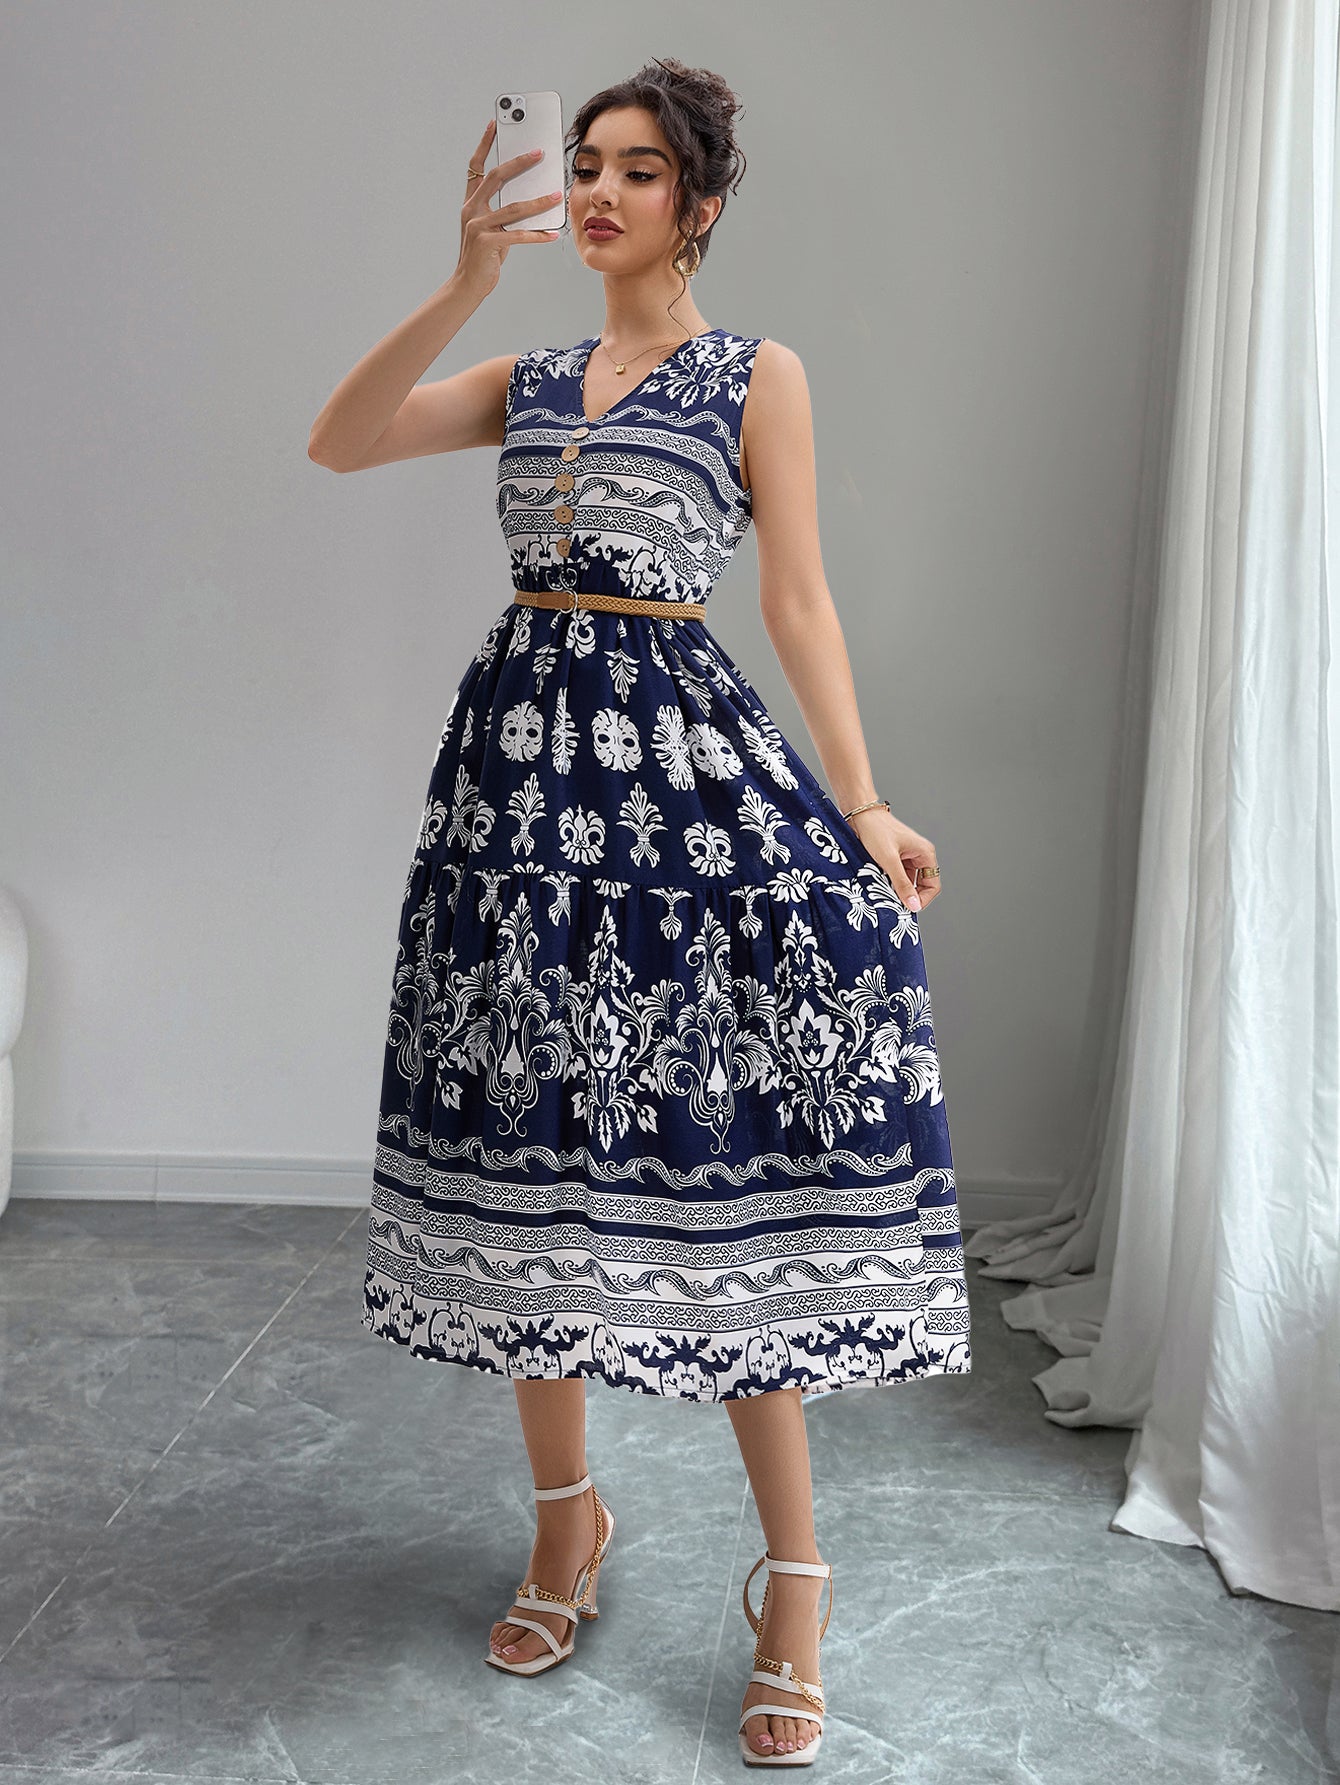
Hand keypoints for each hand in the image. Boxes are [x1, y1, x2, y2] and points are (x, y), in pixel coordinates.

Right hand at [456, 118, 563, 296]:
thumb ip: (505, 213)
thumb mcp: (493, 229)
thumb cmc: (484, 257)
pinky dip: (537, 235)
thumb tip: (533, 198)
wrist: (468, 285)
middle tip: (539, 153)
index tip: (494, 125)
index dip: (484, 144)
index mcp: (470, 203)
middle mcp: (471, 210)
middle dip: (519, 163)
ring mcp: (476, 226)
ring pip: (512, 208)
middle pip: (496, 177)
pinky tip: (552, 234)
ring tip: (557, 197)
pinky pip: (517, 235)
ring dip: (538, 202)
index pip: (476, 167)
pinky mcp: (486, 243)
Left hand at [847, 805, 940, 911]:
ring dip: (898, 890)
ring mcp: (908, 857)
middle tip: (895, 905)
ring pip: (908, 883)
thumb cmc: (876, 830)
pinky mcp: (896, 859)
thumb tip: (913, 905)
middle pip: (922, 886)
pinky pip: (898, 877)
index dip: (922, 900)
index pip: (933, 885)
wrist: (860, 815)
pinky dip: (891, 884)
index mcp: (925, 853)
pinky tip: (881, 885)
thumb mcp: (889, 860)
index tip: (908, 909)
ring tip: (885, 893)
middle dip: (910, 896)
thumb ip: (902, 884)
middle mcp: (920, 855)